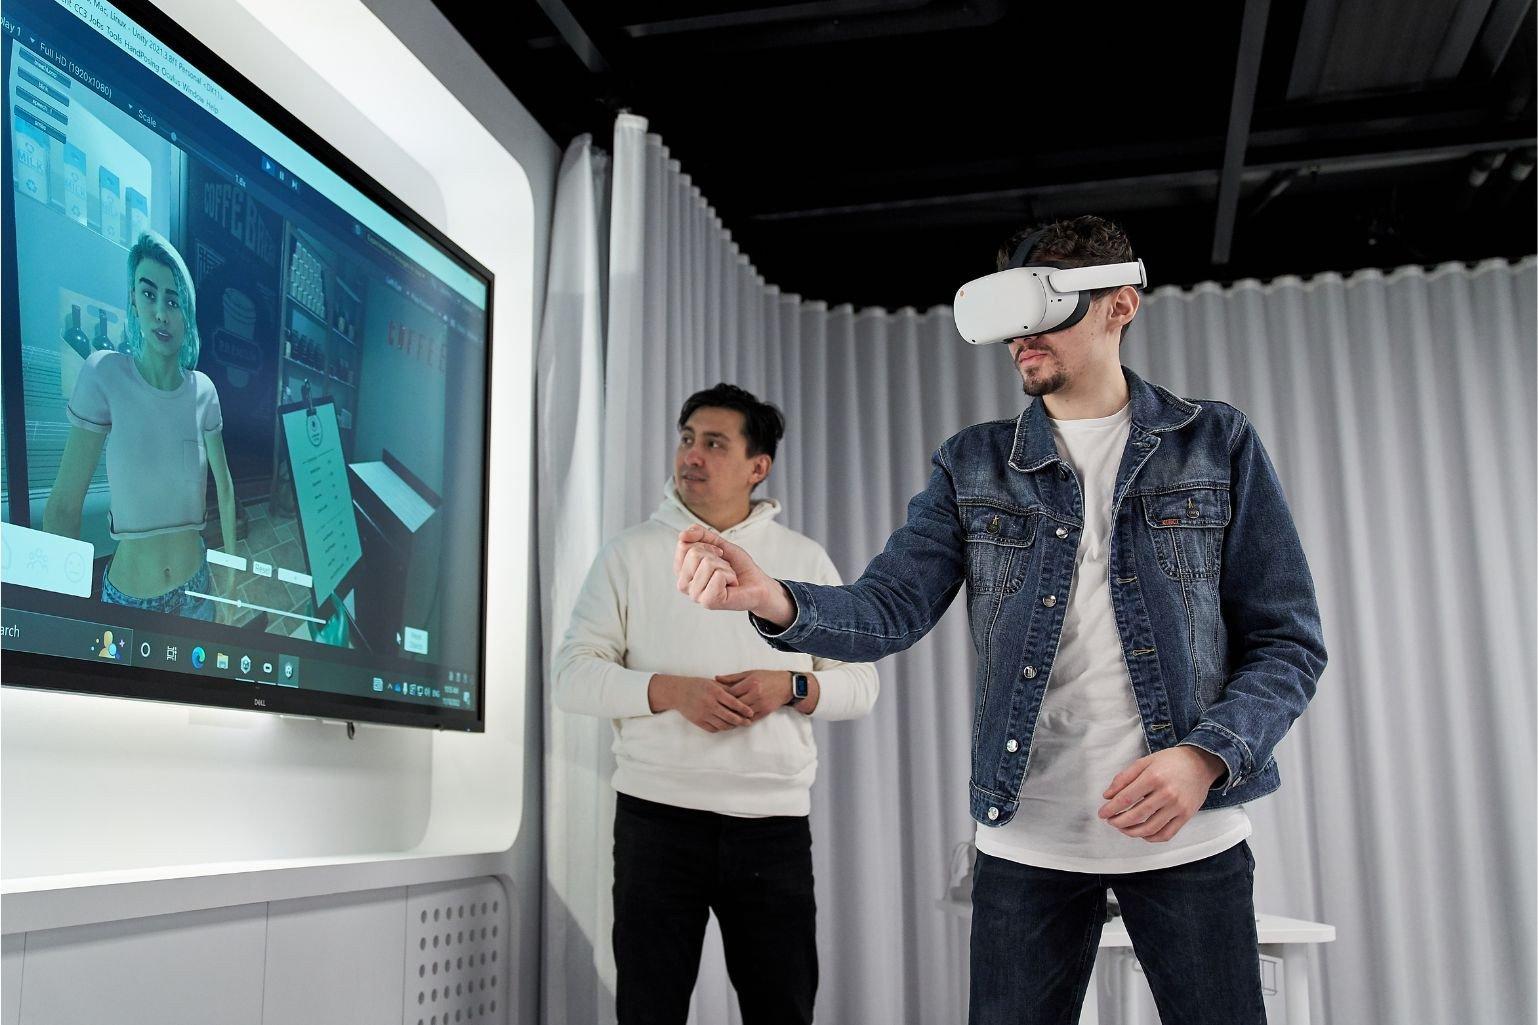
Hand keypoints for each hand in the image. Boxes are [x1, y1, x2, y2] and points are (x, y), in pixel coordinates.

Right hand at [650, 674, 755, 732]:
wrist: (678, 692)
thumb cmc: (698, 685)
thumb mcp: (713, 683)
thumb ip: (727, 689)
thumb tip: (743, 695)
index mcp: (715, 692)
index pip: (733, 703)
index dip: (744, 709)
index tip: (751, 713)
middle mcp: (710, 704)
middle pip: (730, 716)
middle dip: (741, 721)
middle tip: (748, 722)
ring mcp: (703, 714)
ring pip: (722, 725)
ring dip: (732, 726)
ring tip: (738, 725)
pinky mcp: (698, 721)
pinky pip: (713, 729)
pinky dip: (721, 728)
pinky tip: (725, 726)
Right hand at [673, 525, 791, 621]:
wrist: (757, 584)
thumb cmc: (737, 567)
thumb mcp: (718, 543)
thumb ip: (700, 534)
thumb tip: (682, 535)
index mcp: (682, 570)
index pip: (683, 545)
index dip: (706, 545)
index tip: (717, 554)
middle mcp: (684, 585)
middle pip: (693, 553)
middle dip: (715, 555)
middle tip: (724, 567)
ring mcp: (695, 595)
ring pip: (707, 564)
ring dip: (724, 566)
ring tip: (728, 577)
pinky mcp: (708, 602)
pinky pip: (718, 575)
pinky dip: (730, 575)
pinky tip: (731, 585)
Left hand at [717, 670, 793, 718]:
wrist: (786, 685)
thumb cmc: (767, 677)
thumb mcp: (749, 673)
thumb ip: (732, 677)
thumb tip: (716, 678)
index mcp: (750, 683)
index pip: (732, 692)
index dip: (722, 696)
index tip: (715, 698)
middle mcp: (756, 694)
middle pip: (736, 704)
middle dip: (725, 707)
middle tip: (716, 709)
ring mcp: (761, 704)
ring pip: (742, 713)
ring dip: (733, 715)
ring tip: (723, 716)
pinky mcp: (765, 712)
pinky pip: (751, 719)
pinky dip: (743, 720)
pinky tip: (736, 719)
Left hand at [1097, 746, 1227, 842]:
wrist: (1200, 764)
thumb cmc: (1170, 761)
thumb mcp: (1144, 762)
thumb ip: (1123, 778)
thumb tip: (1107, 796)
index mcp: (1153, 777)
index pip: (1126, 798)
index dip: (1111, 808)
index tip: (1102, 813)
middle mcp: (1166, 793)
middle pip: (1137, 815)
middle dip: (1118, 821)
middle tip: (1110, 821)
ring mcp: (1178, 807)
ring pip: (1150, 828)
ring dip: (1132, 832)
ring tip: (1123, 828)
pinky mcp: (1186, 816)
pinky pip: (1166, 834)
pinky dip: (1151, 838)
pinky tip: (1142, 833)